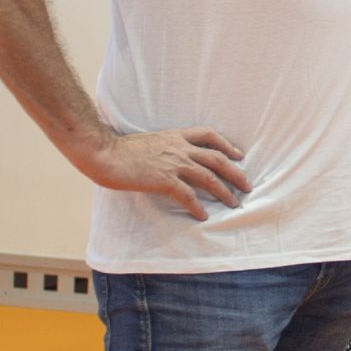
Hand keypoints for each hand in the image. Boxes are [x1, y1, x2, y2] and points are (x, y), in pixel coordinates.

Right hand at [79, 128, 250, 219]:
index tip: (238, 154)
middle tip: (247, 185)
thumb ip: (164, 148)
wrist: (103, 152)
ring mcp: (173, 164)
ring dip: (224, 192)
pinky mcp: (164, 180)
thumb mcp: (149, 142)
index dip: (227, 145)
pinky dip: (198, 207)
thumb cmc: (119, 149)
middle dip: (235, 173)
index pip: (209, 135)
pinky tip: (203, 215)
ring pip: (209, 177)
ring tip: (234, 203)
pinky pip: (188, 195)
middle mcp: (179, 148)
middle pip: (217, 158)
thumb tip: (170, 160)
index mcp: (175, 136)